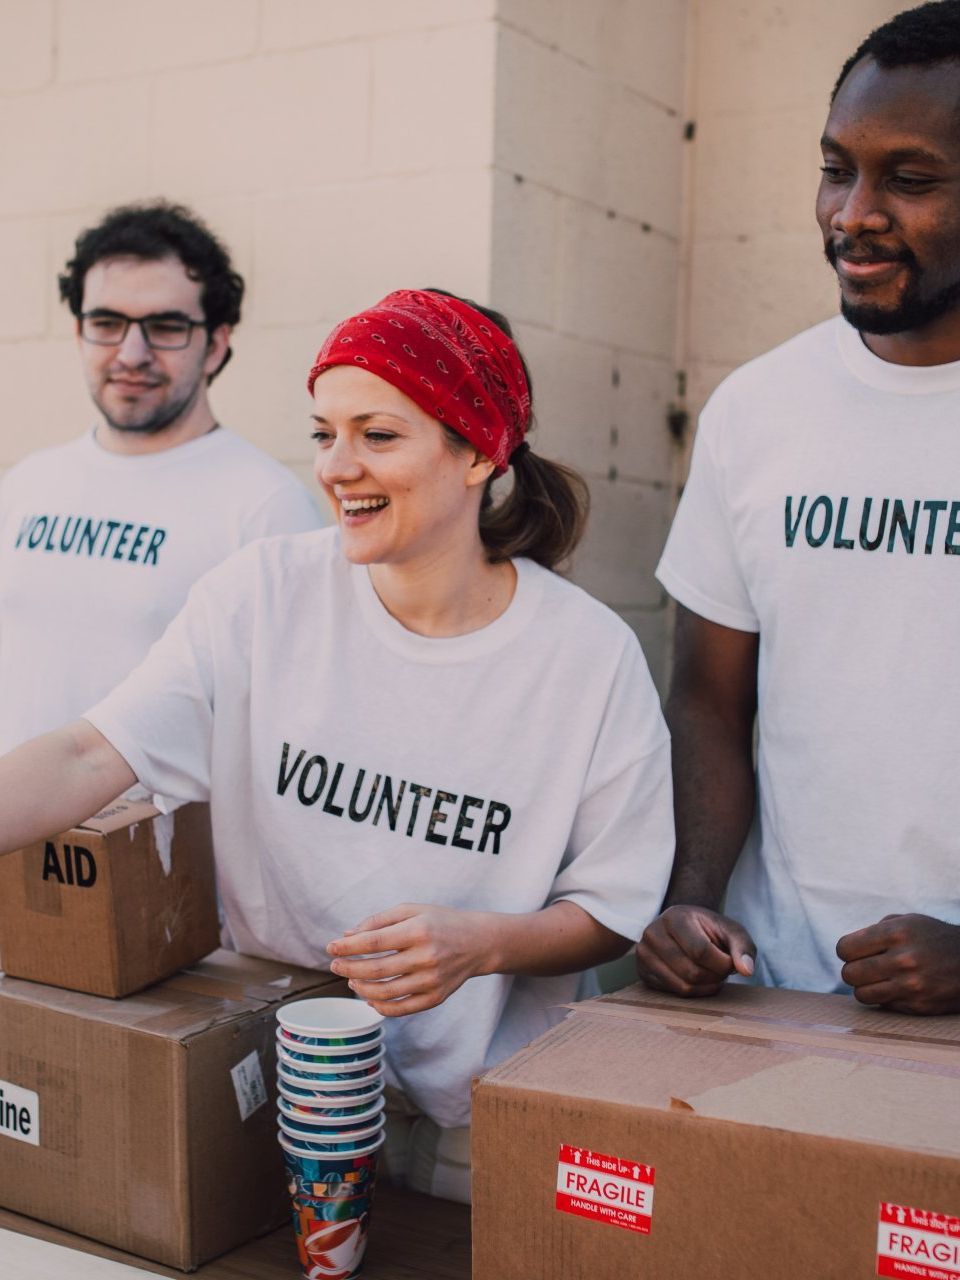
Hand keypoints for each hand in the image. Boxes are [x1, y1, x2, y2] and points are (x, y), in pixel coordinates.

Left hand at [326, 903, 493, 1016]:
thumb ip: (379, 921)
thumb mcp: (412, 910)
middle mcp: (426, 957)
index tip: (331, 947)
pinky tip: (369, 996)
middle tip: (335, 966)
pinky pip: (401, 1009)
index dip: (348, 947)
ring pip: (385, 993)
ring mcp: (432, 980)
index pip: (374, 942)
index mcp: (418, 930)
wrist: (479, 942)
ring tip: (351, 980)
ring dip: (361, 988)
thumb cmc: (440, 921)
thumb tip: (347, 936)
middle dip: (349, 968)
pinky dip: (380, 1006)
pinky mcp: (436, 997)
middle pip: (376, 970)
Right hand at [635, 905, 755, 996]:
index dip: (722, 964)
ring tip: (712, 974)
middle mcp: (653, 933)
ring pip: (683, 987)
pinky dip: (694, 992)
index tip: (730, 962)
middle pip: (692, 972)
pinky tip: (699, 979)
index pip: (700, 951)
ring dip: (706, 987)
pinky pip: (674, 994)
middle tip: (722, 969)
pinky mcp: (643, 973)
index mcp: (674, 917)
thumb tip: (747, 971)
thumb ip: (743, 947)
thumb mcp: (731, 930)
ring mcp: (643, 954)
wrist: (684, 927)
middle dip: (715, 977)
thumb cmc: (710, 929)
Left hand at [836, 914, 959, 1014]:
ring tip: (877, 980)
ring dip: (865, 987)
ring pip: (861, 994)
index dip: (847, 951)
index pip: (845, 948)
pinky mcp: (918, 1006)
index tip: (855, 952)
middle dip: (853, 970)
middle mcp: (903, 959)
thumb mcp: (908, 921)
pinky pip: (883, 1005)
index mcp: (896, 933)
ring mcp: (911, 985)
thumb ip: (876, 930)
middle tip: (865, 968)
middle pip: (849, 974)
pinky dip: (884, 998)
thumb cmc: (934, 938)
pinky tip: (897, 988)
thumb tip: (849, 947)